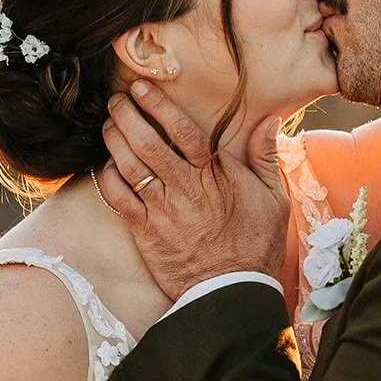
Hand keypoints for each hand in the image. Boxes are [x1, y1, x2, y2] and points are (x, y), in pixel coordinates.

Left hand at [97, 81, 289, 301]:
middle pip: (146, 142)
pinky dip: (108, 177)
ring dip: (114, 140)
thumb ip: (265, 156)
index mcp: (214, 175)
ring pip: (128, 165)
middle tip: (117, 100)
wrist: (231, 292)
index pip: (182, 130)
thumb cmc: (255, 245)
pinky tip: (107, 164)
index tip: (142, 88)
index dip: (158, 105)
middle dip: (126, 115)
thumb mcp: (273, 199)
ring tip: (109, 124)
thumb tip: (269, 120)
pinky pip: (118, 198)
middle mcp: (184, 188)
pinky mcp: (145, 232)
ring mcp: (162, 210)